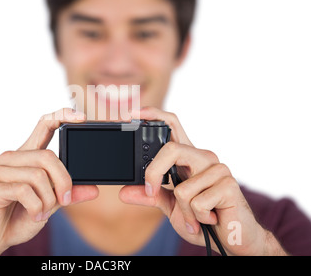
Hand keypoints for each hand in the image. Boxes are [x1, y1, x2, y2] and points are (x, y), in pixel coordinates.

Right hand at [0, 108, 98, 255]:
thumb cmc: (18, 217)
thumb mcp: (50, 204)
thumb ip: (69, 194)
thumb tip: (93, 190)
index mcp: (27, 156)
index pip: (44, 125)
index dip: (62, 115)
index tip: (82, 117)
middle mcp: (13, 158)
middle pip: (48, 156)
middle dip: (63, 181)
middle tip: (65, 200)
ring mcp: (1, 170)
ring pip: (38, 174)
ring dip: (48, 199)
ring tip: (43, 212)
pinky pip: (24, 190)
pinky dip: (36, 207)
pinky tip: (34, 215)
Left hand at [119, 107, 286, 255]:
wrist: (231, 241)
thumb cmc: (202, 219)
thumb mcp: (170, 207)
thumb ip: (150, 196)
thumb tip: (124, 192)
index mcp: (188, 158)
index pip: (172, 125)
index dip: (154, 114)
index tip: (133, 113)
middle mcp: (204, 158)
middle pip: (171, 148)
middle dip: (154, 173)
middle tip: (152, 191)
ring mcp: (218, 169)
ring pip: (181, 188)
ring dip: (184, 211)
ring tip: (197, 217)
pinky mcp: (229, 185)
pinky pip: (197, 203)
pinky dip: (197, 217)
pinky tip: (211, 218)